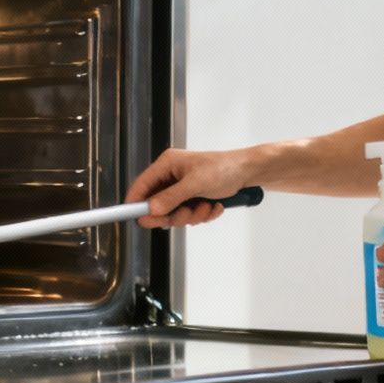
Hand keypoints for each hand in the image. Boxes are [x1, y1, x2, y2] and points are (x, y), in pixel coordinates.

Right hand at [126, 148, 256, 228]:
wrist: (247, 173)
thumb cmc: (224, 168)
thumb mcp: (196, 183)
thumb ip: (172, 197)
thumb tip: (151, 209)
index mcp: (167, 165)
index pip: (142, 184)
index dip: (136, 202)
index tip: (136, 218)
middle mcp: (171, 176)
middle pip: (156, 204)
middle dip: (173, 213)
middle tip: (186, 214)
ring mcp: (181, 189)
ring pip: (174, 213)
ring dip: (191, 215)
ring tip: (206, 206)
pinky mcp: (192, 198)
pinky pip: (188, 215)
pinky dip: (201, 215)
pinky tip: (212, 206)